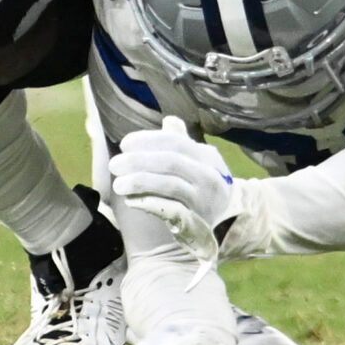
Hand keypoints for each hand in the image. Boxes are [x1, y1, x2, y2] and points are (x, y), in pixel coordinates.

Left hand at [112, 117, 238, 263]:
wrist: (230, 224)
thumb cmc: (207, 189)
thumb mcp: (200, 163)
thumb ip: (183, 143)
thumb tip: (169, 120)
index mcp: (206, 156)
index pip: (175, 142)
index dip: (148, 140)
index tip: (124, 143)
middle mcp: (208, 174)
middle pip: (171, 161)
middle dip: (139, 161)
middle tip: (114, 164)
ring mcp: (202, 199)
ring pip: (170, 185)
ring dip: (141, 182)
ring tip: (118, 185)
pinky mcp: (196, 221)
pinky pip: (170, 209)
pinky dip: (149, 203)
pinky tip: (132, 201)